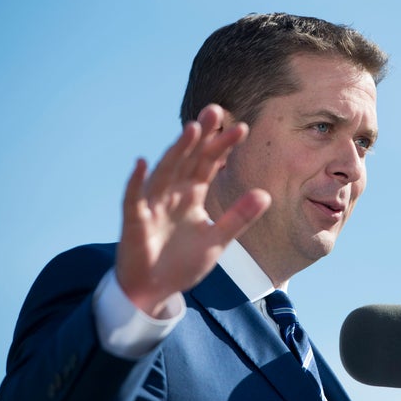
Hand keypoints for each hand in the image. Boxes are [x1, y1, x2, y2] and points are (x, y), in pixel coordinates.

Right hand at [116, 104, 270, 316]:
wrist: (154, 290)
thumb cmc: (182, 263)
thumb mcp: (217, 240)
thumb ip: (239, 217)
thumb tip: (266, 194)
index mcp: (192, 195)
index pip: (210, 164)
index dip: (223, 146)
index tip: (242, 127)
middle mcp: (173, 193)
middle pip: (188, 159)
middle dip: (201, 136)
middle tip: (216, 110)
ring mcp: (153, 204)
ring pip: (166, 171)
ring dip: (177, 151)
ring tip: (192, 129)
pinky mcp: (135, 221)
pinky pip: (134, 199)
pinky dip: (136, 182)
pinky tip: (142, 163)